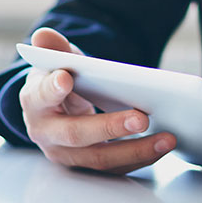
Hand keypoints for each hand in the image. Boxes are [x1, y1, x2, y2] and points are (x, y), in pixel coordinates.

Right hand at [18, 27, 174, 173]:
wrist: (56, 108)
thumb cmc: (59, 80)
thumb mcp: (56, 60)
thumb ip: (53, 48)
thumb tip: (43, 35)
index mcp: (35, 102)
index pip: (41, 96)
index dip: (52, 89)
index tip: (66, 78)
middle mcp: (46, 134)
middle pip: (76, 135)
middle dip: (110, 128)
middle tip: (141, 118)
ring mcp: (66, 154)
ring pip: (100, 158)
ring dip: (135, 150)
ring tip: (166, 137)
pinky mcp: (87, 165)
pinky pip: (115, 167)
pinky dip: (140, 158)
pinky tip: (162, 145)